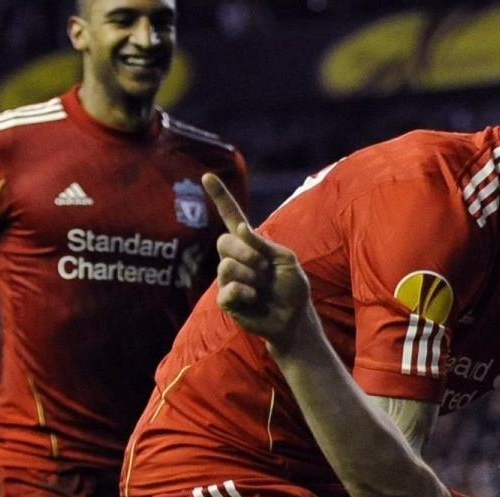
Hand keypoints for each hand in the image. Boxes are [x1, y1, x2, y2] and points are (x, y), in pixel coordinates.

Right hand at [203, 173, 315, 351]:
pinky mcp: (226, 300)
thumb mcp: (286, 260)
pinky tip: (254, 299)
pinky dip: (245, 293)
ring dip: (250, 276)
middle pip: (223, 242)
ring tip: (262, 287)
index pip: (231, 216)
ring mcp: (228, 279)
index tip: (207, 176)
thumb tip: (241, 228)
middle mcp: (235, 258)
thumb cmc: (292, 287)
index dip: (219, 197)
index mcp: (250, 243)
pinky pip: (227, 290)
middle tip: (264, 269)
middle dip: (246, 253)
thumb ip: (264, 244)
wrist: (293, 317)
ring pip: (226, 266)